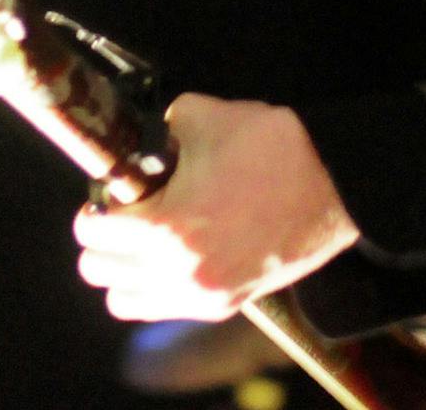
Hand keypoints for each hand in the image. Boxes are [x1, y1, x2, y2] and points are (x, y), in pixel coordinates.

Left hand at [74, 93, 360, 320]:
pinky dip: (153, 288)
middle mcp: (179, 272)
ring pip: (125, 302)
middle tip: (117, 216)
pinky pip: (163, 309)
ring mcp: (203, 295)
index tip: (101, 197)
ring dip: (121, 272)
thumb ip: (160, 129)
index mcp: (167, 227)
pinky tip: (168, 256)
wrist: (335, 186)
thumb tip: (145, 141)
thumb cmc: (273, 149)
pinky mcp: (225, 304)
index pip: (93, 233)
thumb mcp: (203, 117)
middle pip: (99, 273)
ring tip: (139, 241)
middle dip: (99, 241)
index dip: (90, 210)